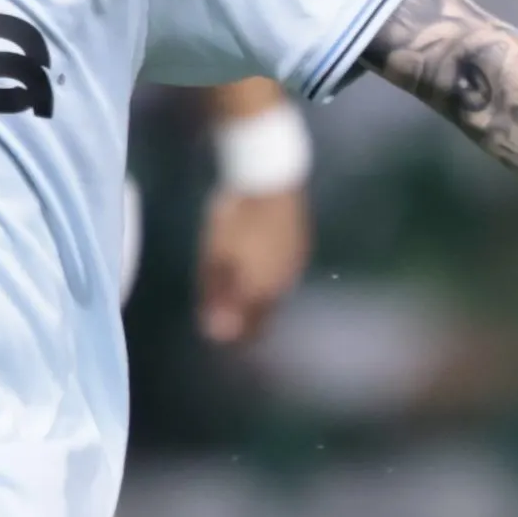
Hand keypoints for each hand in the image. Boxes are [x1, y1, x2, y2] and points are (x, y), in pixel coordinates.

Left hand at [193, 186, 307, 344]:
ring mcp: (295, 267)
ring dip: (259, 299)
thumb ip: (217, 296)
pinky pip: (285, 276)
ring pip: (276, 295)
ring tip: (240, 288)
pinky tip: (259, 268)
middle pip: (266, 315)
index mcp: (260, 291)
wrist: (270, 180)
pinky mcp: (301, 249)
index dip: (234, 334)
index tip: (217, 333)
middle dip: (247, 320)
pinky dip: (270, 280)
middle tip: (225, 313)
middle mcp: (283, 286)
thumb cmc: (235, 219)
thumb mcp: (216, 258)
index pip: (251, 328)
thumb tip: (216, 335)